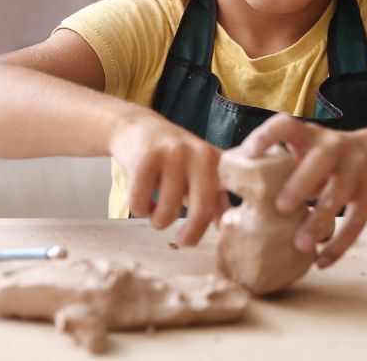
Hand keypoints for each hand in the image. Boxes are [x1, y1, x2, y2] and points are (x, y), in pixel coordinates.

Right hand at [109, 112, 228, 245]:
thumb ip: (216, 199)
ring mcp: (173, 153)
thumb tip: (227, 230)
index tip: (220, 236)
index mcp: (217, 161)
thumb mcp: (199, 173)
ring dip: (158, 221)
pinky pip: (140, 203)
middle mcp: (200, 154)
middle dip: (190, 236)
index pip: (229, 197)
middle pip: (202, 211)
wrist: (137, 126)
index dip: (227, 222)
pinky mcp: (145, 157)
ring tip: (155, 210)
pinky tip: (142, 197)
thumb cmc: (172, 158)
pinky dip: (139, 208)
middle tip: (181, 241)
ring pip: (167, 212)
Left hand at [241, 113, 366, 267]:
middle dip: (300, 184)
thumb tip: (235, 192)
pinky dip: (339, 245)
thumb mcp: (309, 149)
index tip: (248, 153)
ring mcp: (357, 171)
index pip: (287, 125)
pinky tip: (321, 261)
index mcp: (312, 135)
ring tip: (300, 245)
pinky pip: (357, 223)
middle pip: (319, 162)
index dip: (267, 136)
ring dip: (319, 221)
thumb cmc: (329, 158)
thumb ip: (282, 163)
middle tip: (279, 208)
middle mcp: (336, 148)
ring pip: (339, 196)